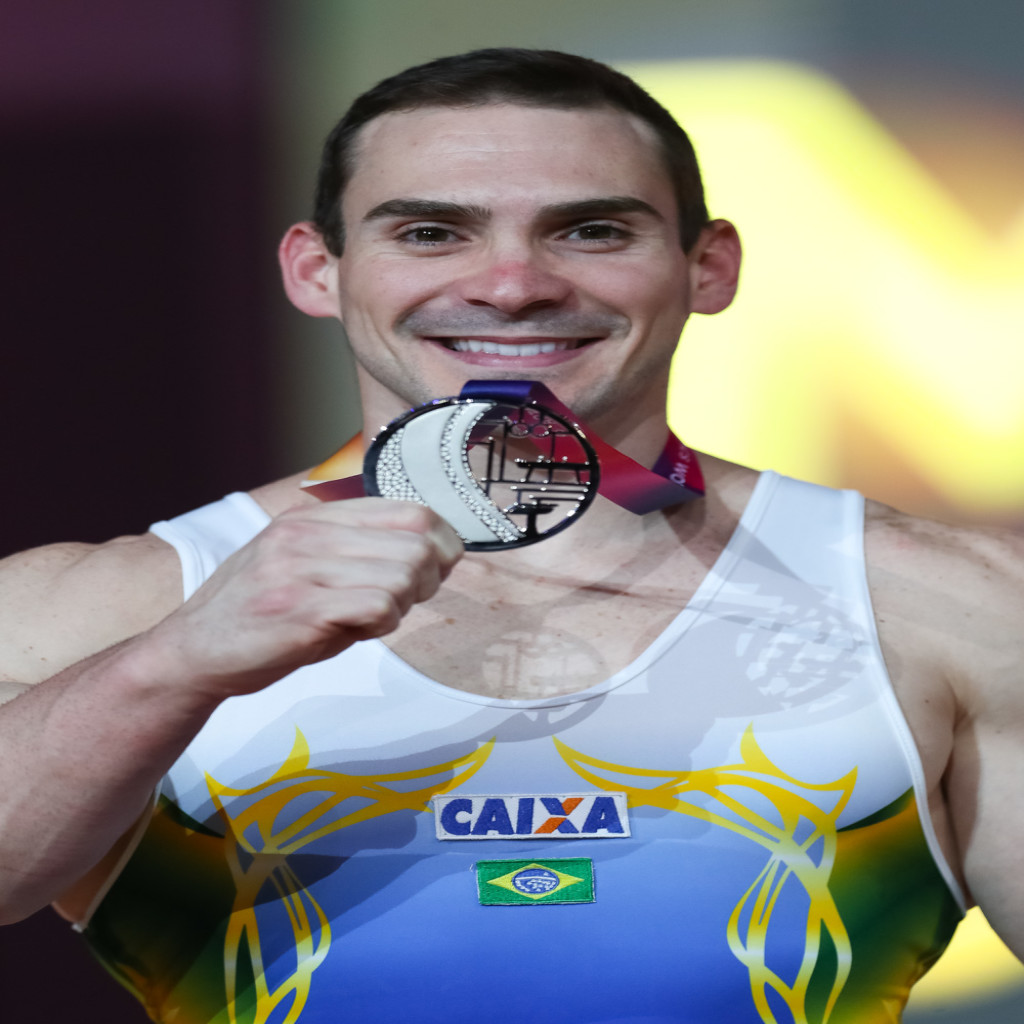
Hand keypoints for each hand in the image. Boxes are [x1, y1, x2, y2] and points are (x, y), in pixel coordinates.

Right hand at [145, 498, 462, 700]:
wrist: (192, 653)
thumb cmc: (258, 615)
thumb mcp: (302, 563)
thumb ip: (354, 549)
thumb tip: (428, 551)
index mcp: (312, 517)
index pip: (411, 509)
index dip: (440, 542)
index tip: (435, 568)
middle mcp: (307, 534)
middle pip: (417, 540)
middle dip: (430, 577)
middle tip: (407, 601)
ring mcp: (302, 569)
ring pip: (403, 574)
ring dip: (402, 605)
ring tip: (372, 619)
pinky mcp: (301, 610)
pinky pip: (378, 606)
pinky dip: (383, 625)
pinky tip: (358, 632)